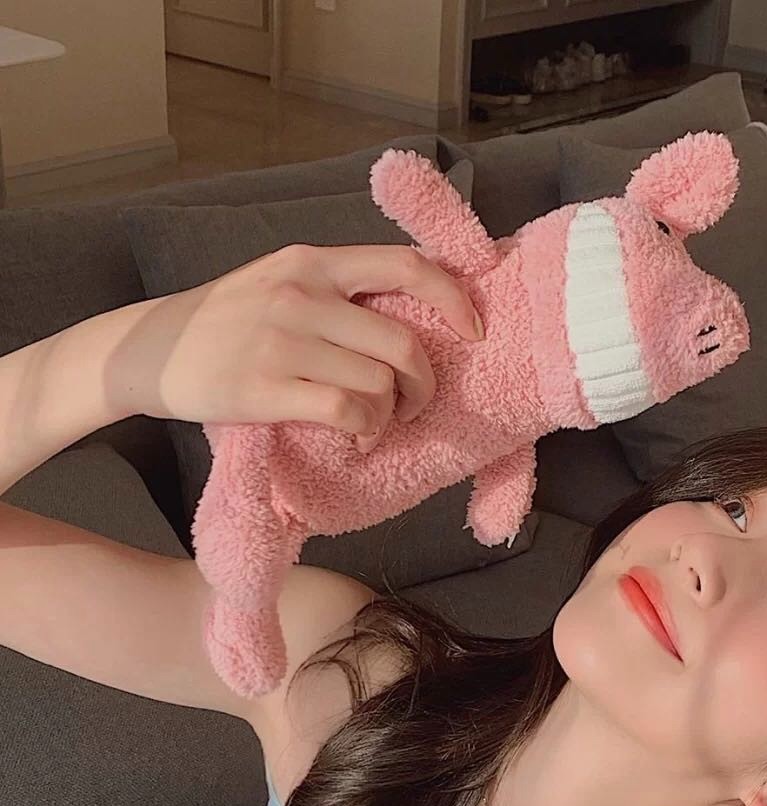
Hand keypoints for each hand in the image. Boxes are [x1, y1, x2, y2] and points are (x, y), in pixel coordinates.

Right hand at [102, 243, 484, 437]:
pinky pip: (347, 411)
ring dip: (390, 414)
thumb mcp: (278, 281)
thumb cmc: (224, 323)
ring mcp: (283, 341)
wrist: (148, 349)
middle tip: (413, 406)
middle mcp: (302, 294)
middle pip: (403, 341)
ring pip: (380, 382)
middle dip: (424, 383)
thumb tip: (408, 310)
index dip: (453, 298)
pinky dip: (364, 431)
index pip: (406, 265)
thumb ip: (335, 289)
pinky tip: (353, 437)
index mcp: (312, 262)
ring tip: (374, 423)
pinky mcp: (264, 387)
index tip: (473, 330)